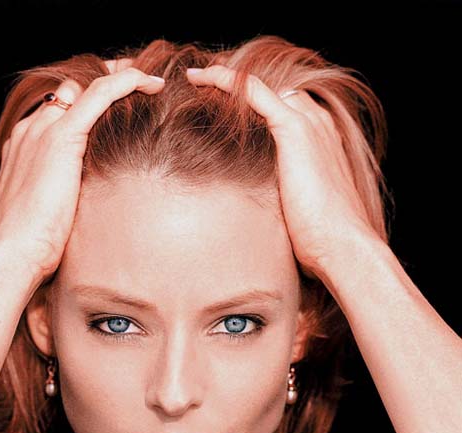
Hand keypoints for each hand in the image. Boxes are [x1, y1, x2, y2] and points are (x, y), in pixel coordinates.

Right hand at [0, 63, 162, 283]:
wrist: (12, 254)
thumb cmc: (28, 248)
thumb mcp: (46, 218)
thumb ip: (62, 203)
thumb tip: (85, 216)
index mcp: (24, 149)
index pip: (57, 113)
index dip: (87, 107)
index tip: (117, 113)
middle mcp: (31, 132)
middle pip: (71, 93)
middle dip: (105, 87)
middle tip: (140, 91)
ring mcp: (44, 131)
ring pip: (87, 87)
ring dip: (121, 79)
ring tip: (151, 83)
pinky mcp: (63, 137)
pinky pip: (101, 94)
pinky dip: (128, 82)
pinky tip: (153, 84)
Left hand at [186, 66, 381, 278]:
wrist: (342, 246)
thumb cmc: (323, 240)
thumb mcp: (300, 211)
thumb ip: (284, 198)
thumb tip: (260, 212)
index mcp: (323, 141)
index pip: (287, 107)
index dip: (257, 105)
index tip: (228, 108)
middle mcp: (319, 124)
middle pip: (274, 91)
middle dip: (241, 89)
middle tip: (206, 87)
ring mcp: (308, 124)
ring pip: (261, 86)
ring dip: (227, 80)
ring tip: (198, 79)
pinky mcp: (294, 129)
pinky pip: (253, 92)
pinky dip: (227, 81)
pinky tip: (202, 79)